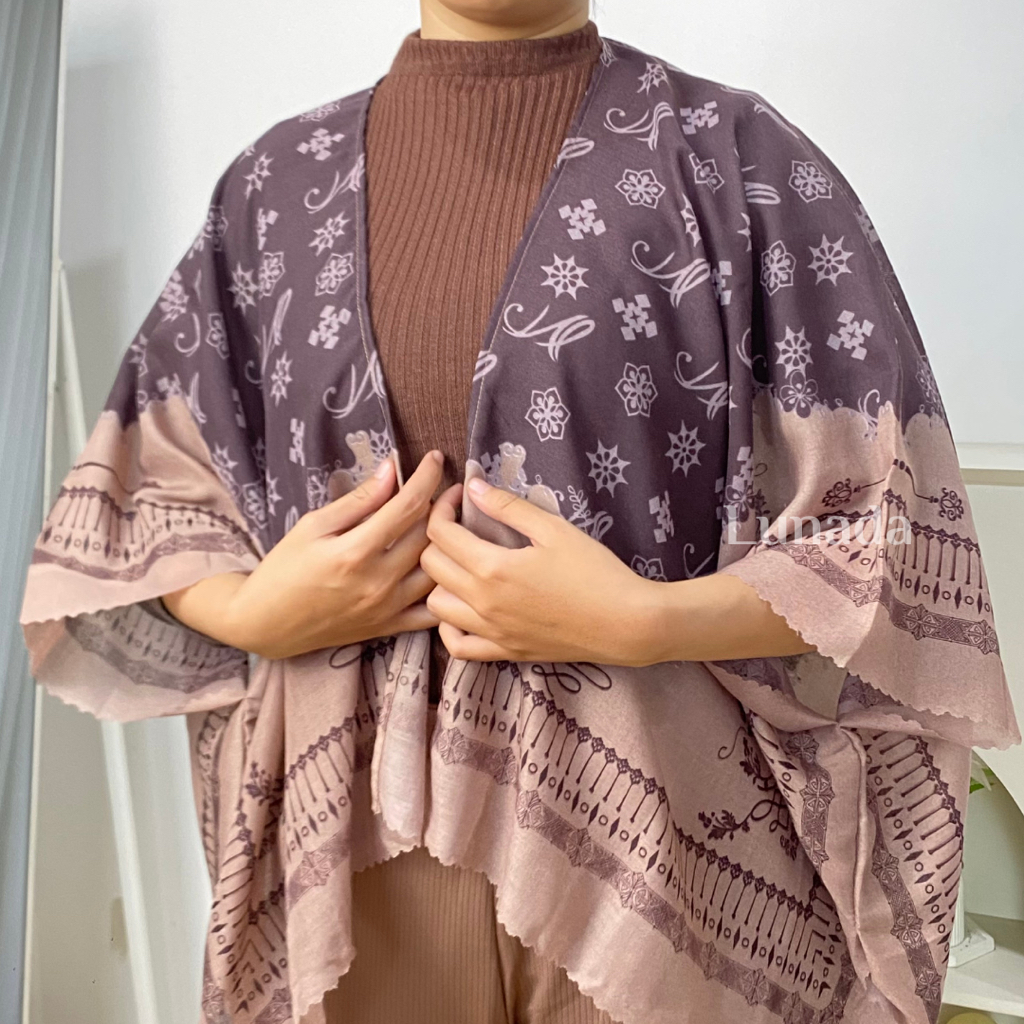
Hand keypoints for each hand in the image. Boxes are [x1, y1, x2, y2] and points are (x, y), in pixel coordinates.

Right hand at [163, 451, 444, 658]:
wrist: (265, 623)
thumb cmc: (284, 569)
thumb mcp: (313, 525)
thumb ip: (357, 500)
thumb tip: (392, 471)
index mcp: (355, 552)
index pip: (407, 506)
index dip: (427, 478)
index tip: (436, 459)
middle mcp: (377, 582)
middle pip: (427, 536)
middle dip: (443, 505)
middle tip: (447, 488)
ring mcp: (386, 608)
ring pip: (437, 570)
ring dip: (448, 543)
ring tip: (449, 522)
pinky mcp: (388, 628)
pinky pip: (432, 612)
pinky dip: (445, 589)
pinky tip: (447, 568)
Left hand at [421, 476, 815, 665]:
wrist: (626, 624)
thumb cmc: (595, 571)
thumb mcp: (553, 529)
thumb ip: (509, 507)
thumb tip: (474, 486)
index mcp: (491, 568)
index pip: (440, 534)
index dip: (442, 508)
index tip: (459, 497)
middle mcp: (482, 604)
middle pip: (430, 568)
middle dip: (437, 538)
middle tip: (461, 525)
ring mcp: (491, 633)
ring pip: (436, 608)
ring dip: (440, 582)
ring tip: (464, 566)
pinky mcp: (505, 652)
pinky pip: (458, 646)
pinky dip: (449, 628)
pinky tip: (466, 609)